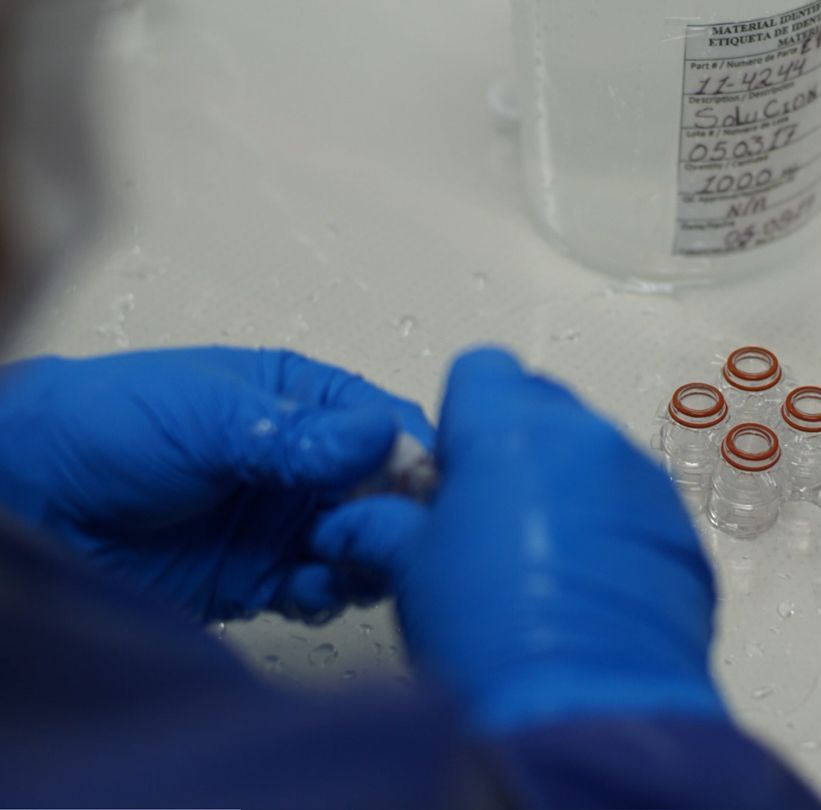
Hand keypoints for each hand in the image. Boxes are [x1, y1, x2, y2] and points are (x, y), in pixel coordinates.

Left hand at [0, 347, 432, 623]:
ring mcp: (285, 521)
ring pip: (363, 544)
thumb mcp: (205, 415)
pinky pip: (323, 589)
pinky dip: (329, 594)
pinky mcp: (264, 576)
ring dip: (365, 558)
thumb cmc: (100, 426)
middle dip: (395, 515)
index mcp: (298, 400)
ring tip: (340, 560)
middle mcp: (302, 462)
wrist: (30, 501)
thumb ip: (295, 433)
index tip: (423, 483)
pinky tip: (309, 587)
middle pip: (386, 490)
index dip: (411, 453)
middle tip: (382, 532)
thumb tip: (378, 435)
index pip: (384, 423)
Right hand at [314, 348, 725, 731]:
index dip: (459, 417)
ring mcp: (642, 483)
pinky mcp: (680, 530)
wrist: (584, 708)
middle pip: (540, 407)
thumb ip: (383, 527)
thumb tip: (362, 524)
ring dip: (564, 489)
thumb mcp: (411, 571)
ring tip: (537, 564)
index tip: (449, 470)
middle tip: (485, 516)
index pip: (482, 372)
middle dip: (511, 448)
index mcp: (512, 428)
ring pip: (591, 456)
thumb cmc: (496, 633)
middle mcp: (587, 440)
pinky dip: (609, 528)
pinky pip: (634, 505)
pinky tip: (584, 587)